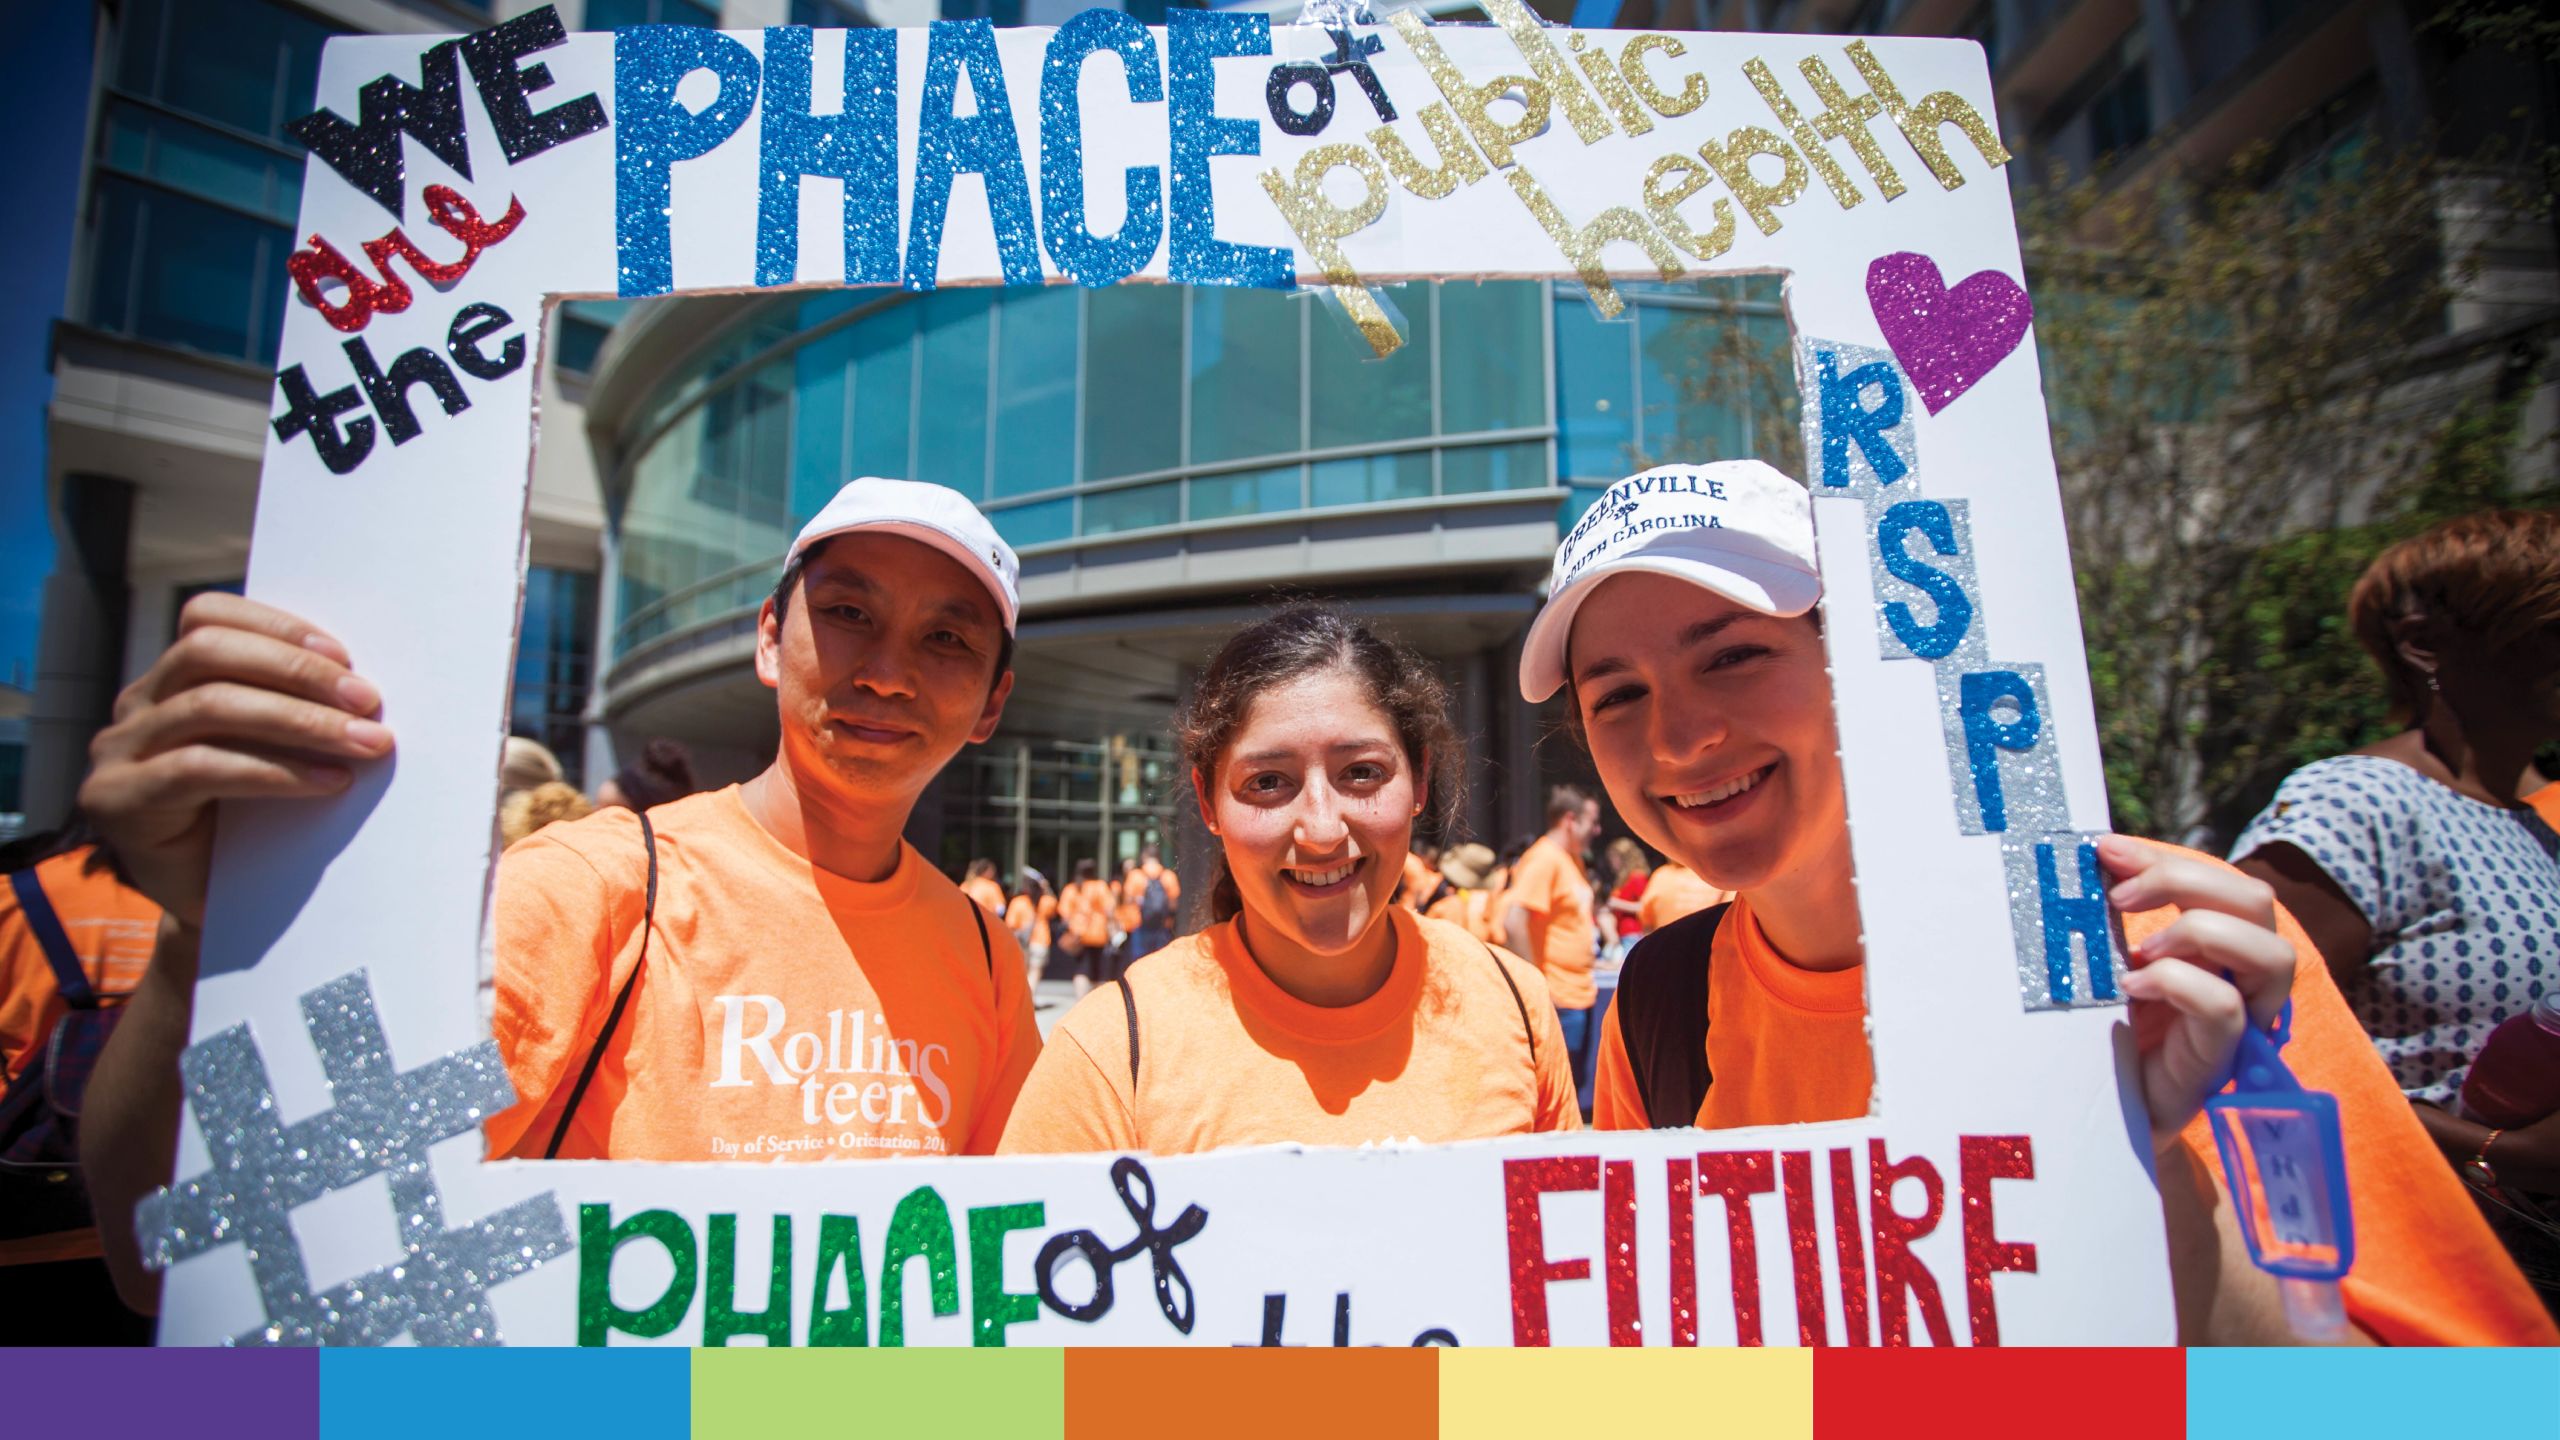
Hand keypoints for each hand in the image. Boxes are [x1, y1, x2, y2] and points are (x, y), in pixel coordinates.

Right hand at [78, 593, 393, 926]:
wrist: (214, 911)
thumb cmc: (255, 824)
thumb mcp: (272, 752)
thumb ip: (291, 709)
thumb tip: (366, 685)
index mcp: (170, 680)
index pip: (207, 617)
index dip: (275, 626)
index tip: (344, 656)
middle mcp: (135, 706)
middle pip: (207, 652)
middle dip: (297, 671)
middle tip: (368, 700)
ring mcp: (119, 751)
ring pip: (210, 706)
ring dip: (299, 720)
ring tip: (365, 742)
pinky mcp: (118, 800)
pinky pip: (201, 768)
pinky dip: (275, 771)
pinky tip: (329, 782)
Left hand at [2097, 835, 2294, 1153]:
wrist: (2096, 1114)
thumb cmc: (2105, 1034)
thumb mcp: (2107, 964)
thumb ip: (2113, 921)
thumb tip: (2091, 860)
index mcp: (2218, 950)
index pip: (2223, 883)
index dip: (2167, 858)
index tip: (2106, 851)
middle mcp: (2243, 980)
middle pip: (2258, 902)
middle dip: (2186, 880)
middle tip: (2120, 897)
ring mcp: (2242, 1022)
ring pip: (2273, 954)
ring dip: (2199, 932)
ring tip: (2140, 951)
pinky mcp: (2220, 1059)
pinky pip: (2226, 1007)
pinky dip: (2178, 982)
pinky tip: (2134, 987)